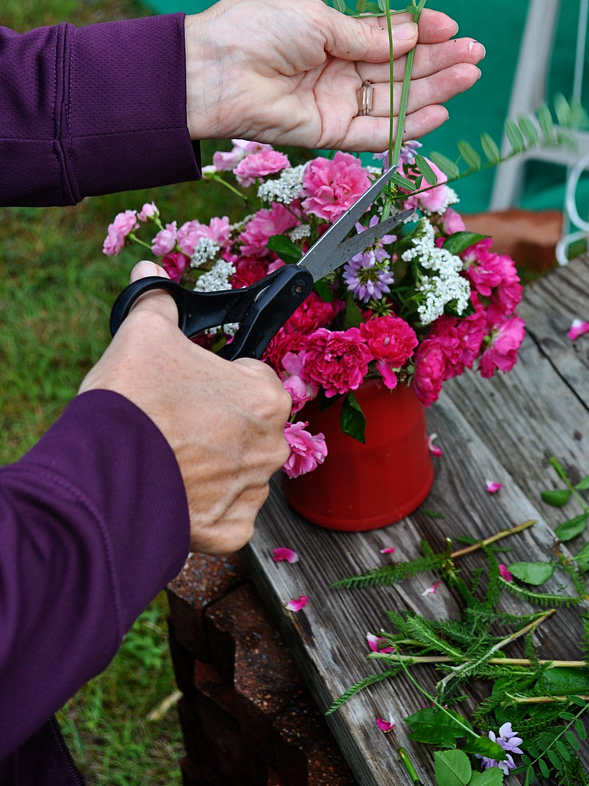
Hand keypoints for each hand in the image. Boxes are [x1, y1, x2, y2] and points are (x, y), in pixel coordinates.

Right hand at [79, 261, 291, 553]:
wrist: (102, 476)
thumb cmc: (134, 401)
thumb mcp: (143, 334)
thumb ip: (157, 301)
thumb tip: (150, 270)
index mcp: (265, 395)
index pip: (255, 377)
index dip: (222, 376)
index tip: (193, 383)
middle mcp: (272, 445)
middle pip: (249, 426)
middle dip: (219, 422)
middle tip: (175, 420)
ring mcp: (252, 491)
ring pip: (238, 471)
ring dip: (213, 466)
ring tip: (168, 456)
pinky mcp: (231, 531)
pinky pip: (226, 515)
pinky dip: (204, 507)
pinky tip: (173, 490)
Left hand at [184, 0, 484, 150]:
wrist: (215, 71)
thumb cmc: (256, 31)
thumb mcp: (318, 20)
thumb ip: (366, 34)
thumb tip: (411, 35)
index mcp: (331, 36)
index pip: (387, 37)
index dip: (421, 32)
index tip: (452, 26)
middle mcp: (337, 71)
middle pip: (398, 70)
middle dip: (438, 61)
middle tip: (475, 54)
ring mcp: (335, 103)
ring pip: (394, 100)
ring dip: (433, 90)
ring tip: (469, 75)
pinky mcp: (329, 133)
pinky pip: (375, 132)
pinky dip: (407, 125)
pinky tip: (439, 111)